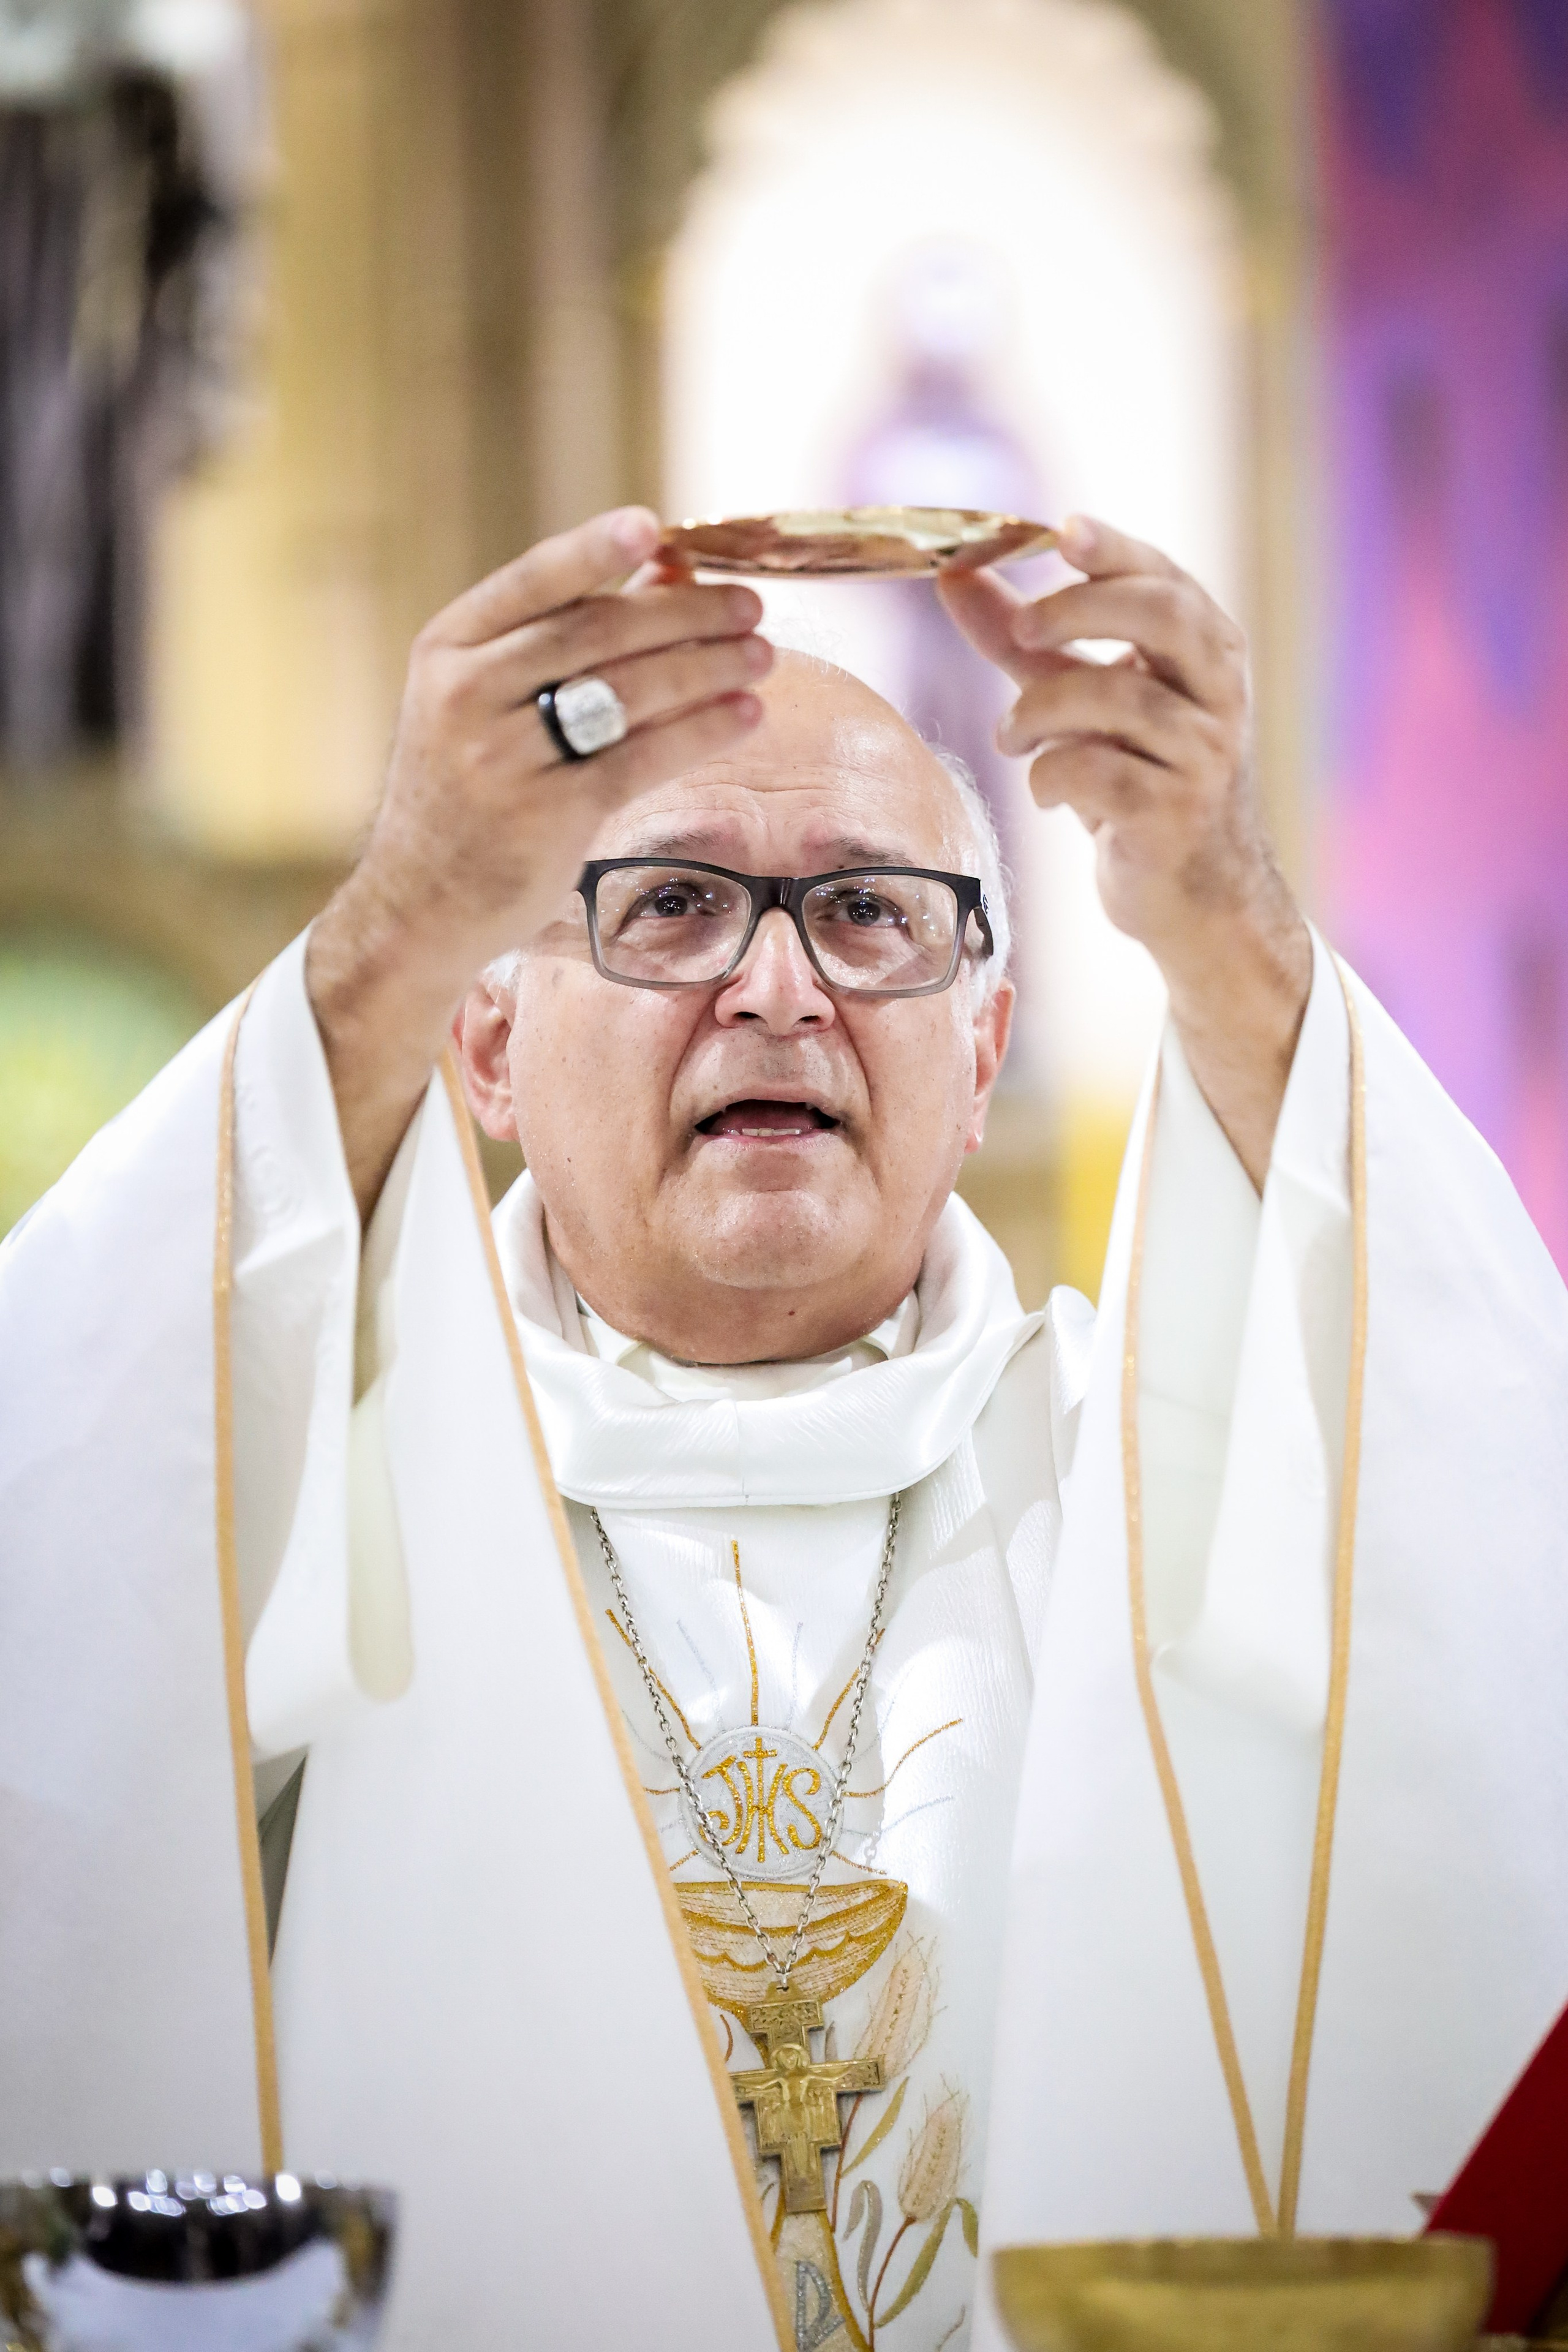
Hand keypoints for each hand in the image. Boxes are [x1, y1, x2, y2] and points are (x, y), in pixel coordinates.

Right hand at [307, 506, 771, 1214]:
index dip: (597, 549)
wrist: (419, 903)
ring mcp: (503, 758)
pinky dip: (702, 731)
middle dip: (685, 613)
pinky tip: (743, 716)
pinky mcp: (547, 817)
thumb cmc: (465, 791)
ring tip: (760, 656)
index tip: (656, 527)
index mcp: (446, 649)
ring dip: (708, 667)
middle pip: (597, 631)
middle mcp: (466, 694)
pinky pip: (642, 759)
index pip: (533, 581)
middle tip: (748, 606)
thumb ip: (546, 643)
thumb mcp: (473, 702)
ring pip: (628, 692)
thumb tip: (657, 573)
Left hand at [938, 516, 1310, 1185]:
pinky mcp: (1174, 815)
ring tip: (1013, 737)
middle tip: (1023, 628)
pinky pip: (1096, 772)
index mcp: (1209, 654)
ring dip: (1039, 712)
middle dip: (1081, 610)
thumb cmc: (1140, 784)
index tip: (1060, 529)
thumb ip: (1025, 640)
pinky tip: (1047, 790)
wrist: (1198, 898)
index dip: (1114, 550)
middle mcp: (1219, 696)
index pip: (1166, 579)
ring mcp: (1204, 756)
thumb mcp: (1085, 702)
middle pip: (1160, 617)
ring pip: (1116, 698)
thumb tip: (955, 575)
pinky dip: (1050, 775)